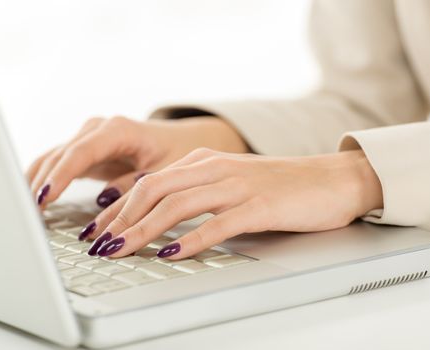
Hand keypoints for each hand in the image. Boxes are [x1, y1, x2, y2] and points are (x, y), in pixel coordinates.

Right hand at [27, 116, 247, 207]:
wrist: (178, 142)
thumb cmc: (175, 154)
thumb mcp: (164, 172)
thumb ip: (136, 186)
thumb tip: (104, 201)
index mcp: (119, 130)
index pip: (81, 152)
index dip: (61, 175)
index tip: (45, 197)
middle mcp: (99, 130)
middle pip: (61, 155)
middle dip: (42, 183)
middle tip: (28, 214)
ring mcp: (88, 139)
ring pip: (53, 159)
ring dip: (36, 183)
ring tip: (24, 212)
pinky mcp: (85, 152)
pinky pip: (56, 164)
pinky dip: (43, 181)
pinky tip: (32, 200)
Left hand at [84, 148, 382, 259]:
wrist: (332, 179)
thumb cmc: (281, 186)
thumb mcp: (230, 182)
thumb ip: (196, 192)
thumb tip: (159, 215)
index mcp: (205, 162)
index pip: (149, 182)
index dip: (119, 208)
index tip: (97, 230)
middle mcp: (216, 169)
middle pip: (154, 190)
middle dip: (120, 219)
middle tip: (98, 244)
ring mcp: (238, 185)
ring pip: (178, 204)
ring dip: (144, 230)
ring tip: (121, 251)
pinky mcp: (260, 205)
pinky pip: (218, 223)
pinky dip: (192, 240)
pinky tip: (172, 254)